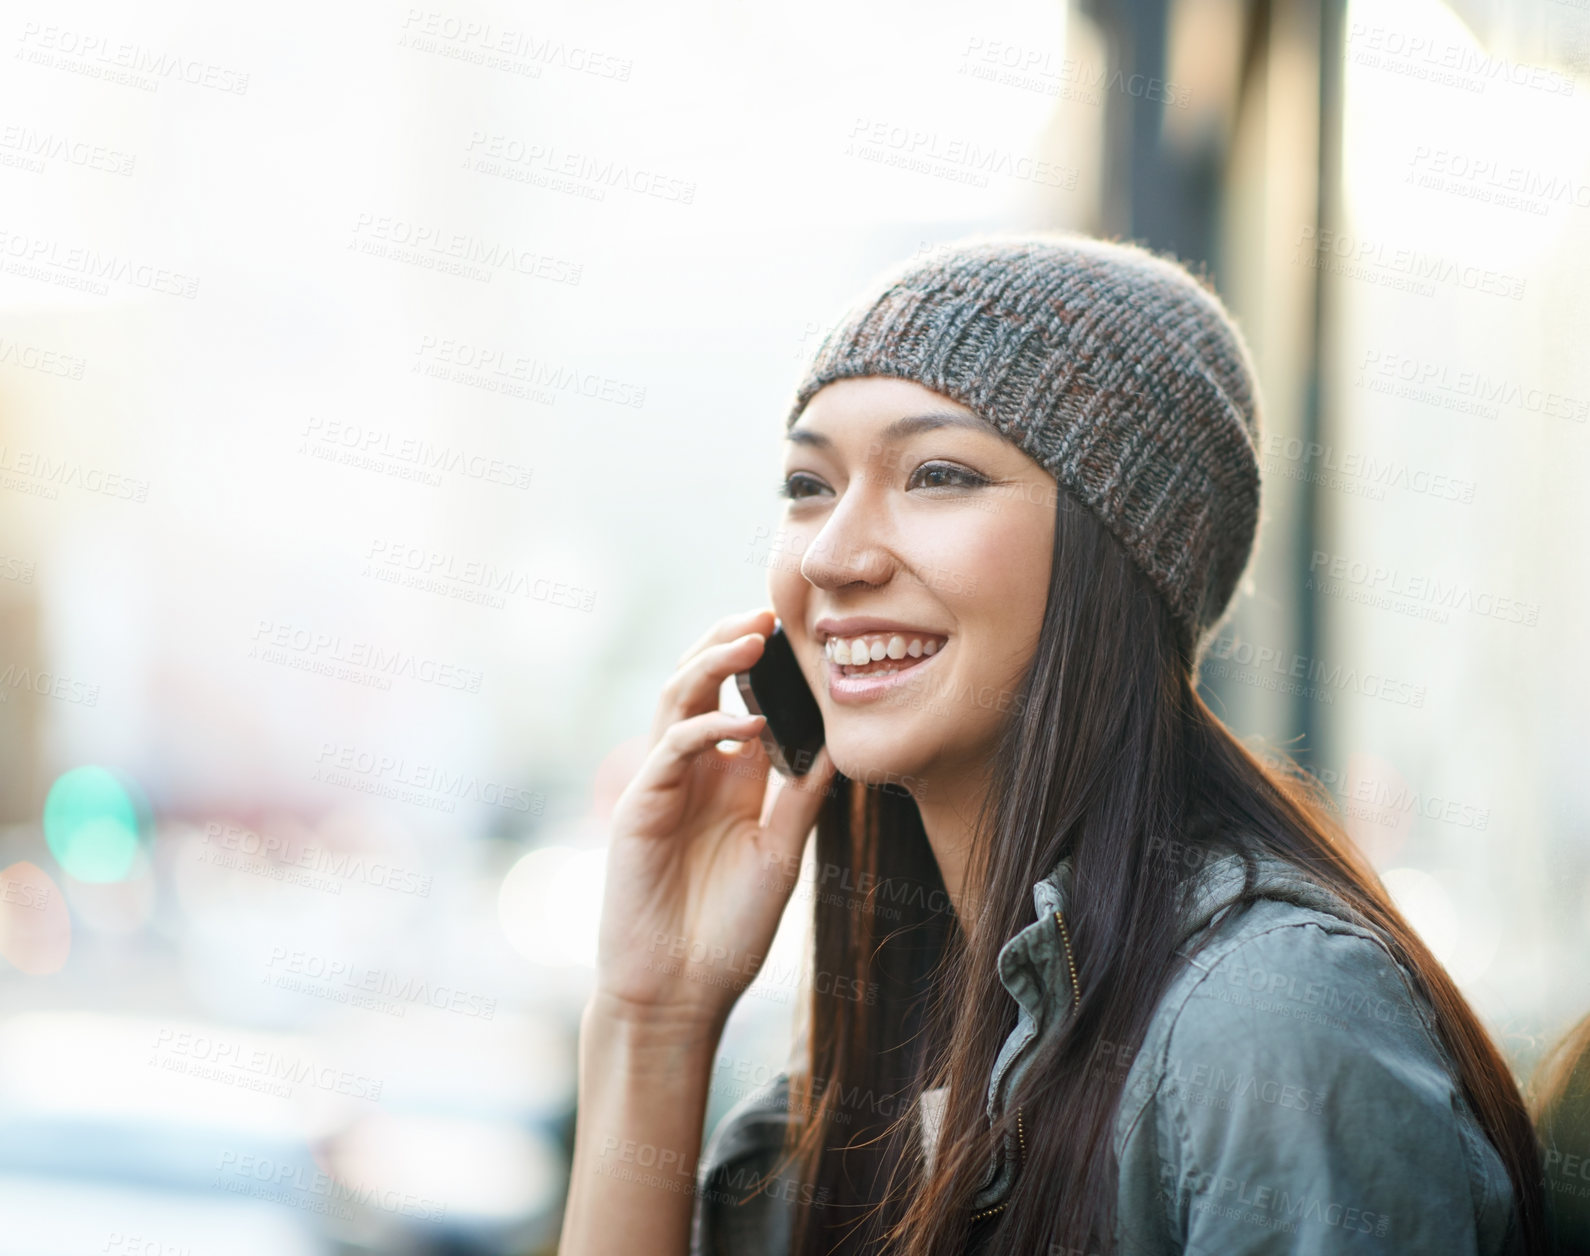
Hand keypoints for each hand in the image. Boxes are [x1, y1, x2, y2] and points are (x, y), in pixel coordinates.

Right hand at [593, 607, 835, 1031]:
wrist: (679, 991)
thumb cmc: (728, 931)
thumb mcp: (781, 852)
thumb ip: (802, 797)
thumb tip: (841, 745)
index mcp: (727, 780)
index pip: (742, 701)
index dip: (764, 666)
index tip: (801, 635)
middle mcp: (692, 773)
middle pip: (700, 685)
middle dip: (728, 643)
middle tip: (766, 613)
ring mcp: (662, 786)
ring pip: (676, 701)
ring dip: (711, 664)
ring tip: (751, 639)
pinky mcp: (640, 807)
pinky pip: (671, 748)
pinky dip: (706, 726)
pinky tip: (746, 722)